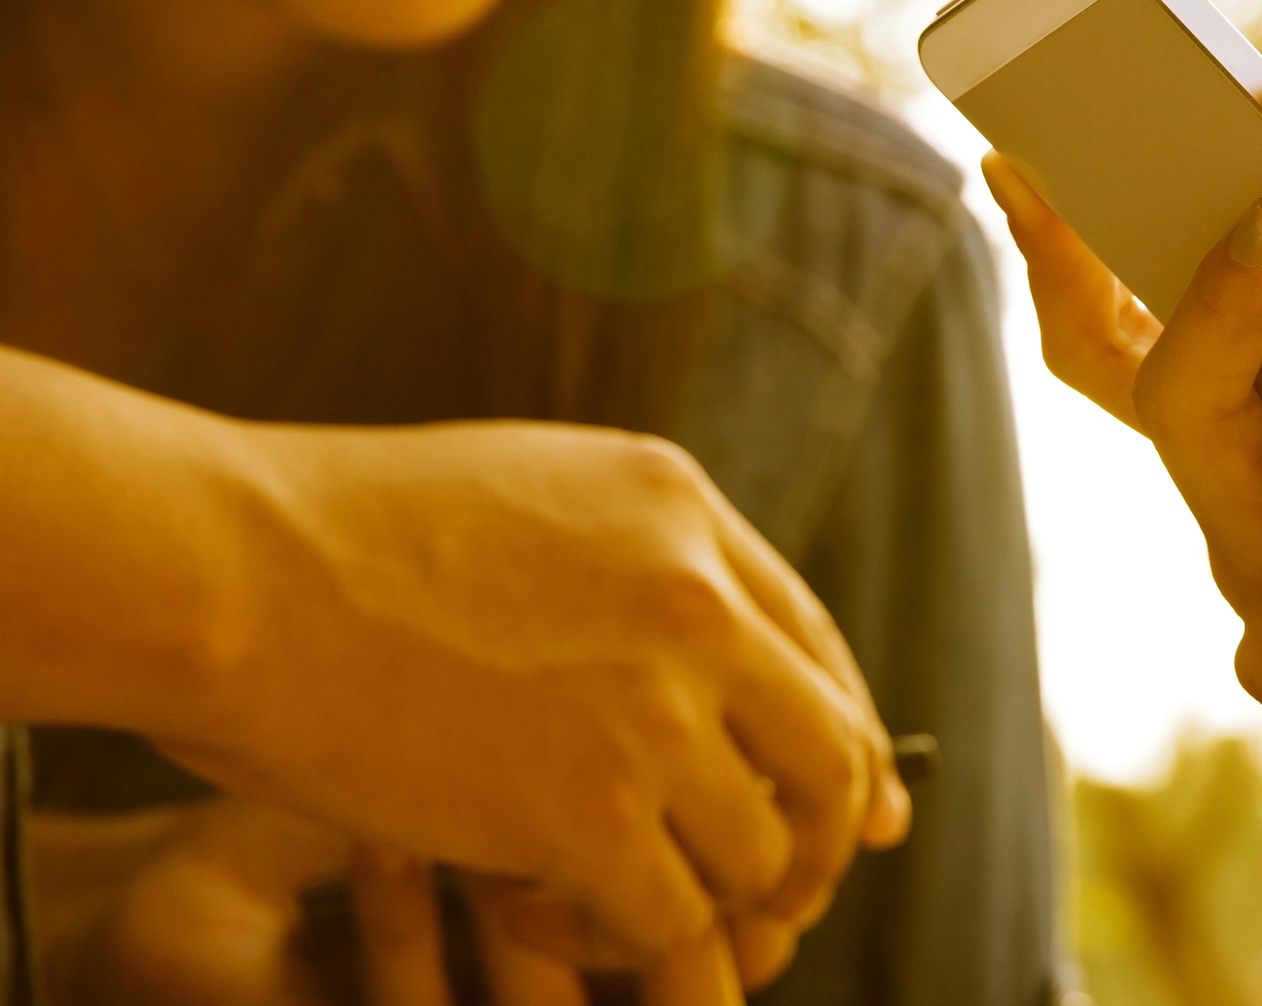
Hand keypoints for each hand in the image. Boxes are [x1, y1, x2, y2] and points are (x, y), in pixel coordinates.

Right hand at [141, 421, 907, 1000]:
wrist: (224, 569)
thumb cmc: (332, 534)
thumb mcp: (526, 493)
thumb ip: (633, 561)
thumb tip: (717, 660)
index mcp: (680, 508)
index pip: (816, 641)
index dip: (846, 735)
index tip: (864, 807)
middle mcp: (695, 600)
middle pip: (832, 755)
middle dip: (821, 840)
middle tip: (786, 892)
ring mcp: (650, 704)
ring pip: (760, 852)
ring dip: (703, 898)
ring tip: (610, 900)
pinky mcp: (587, 808)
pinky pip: (669, 918)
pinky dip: (621, 942)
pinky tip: (539, 914)